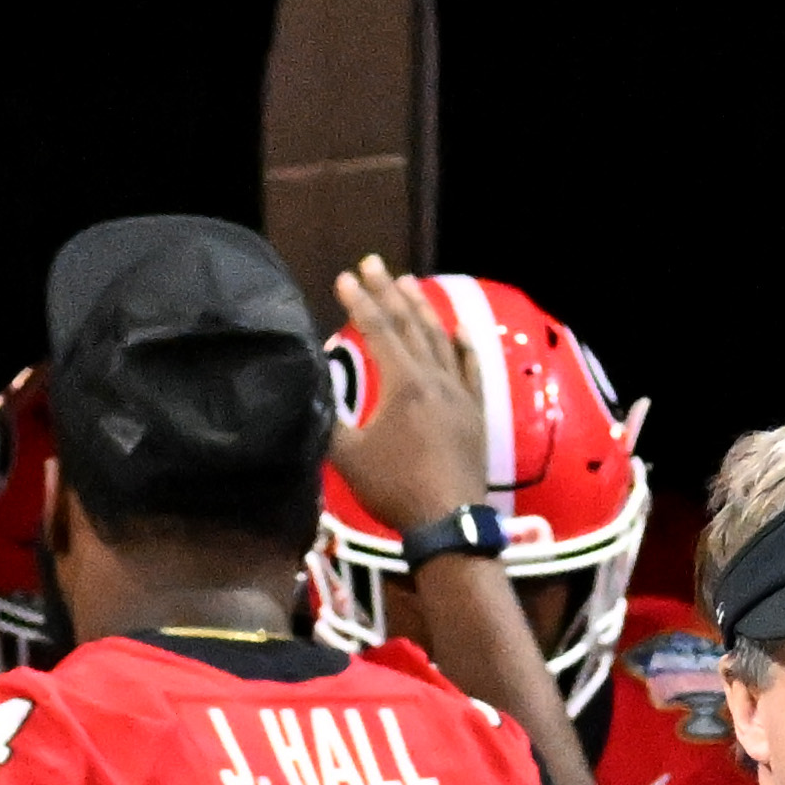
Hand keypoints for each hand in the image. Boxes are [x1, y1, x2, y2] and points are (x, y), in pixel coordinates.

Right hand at [326, 257, 494, 544]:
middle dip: (389, 290)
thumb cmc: (395, 489)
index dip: (360, 301)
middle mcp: (434, 377)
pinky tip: (458, 329)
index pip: (378, 330)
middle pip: (409, 323)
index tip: (344, 277)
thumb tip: (308, 390)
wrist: (448, 521)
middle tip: (374, 263)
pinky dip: (463, 344)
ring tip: (410, 281)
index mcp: (403, 383)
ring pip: (440, 338)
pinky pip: (471, 367)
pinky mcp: (476, 411)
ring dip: (423, 308)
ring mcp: (459, 392)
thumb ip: (327, 419)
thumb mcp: (348, 457)